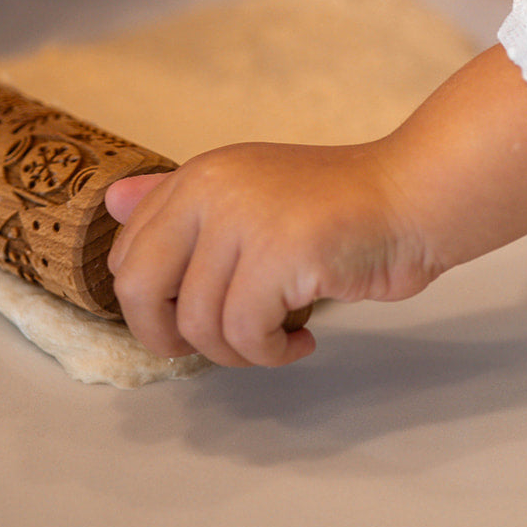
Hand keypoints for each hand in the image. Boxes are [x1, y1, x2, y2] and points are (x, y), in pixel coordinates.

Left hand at [106, 141, 435, 367]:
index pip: (127, 253)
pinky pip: (248, 334)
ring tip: (277, 339)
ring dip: (238, 353)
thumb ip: (183, 203)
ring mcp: (247, 219)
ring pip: (198, 324)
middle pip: (138, 290)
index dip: (151, 304)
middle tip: (217, 347)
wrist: (414, 197)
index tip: (192, 317)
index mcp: (200, 174)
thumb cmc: (339, 207)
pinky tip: (304, 336)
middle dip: (169, 337)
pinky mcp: (282, 254)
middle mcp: (213, 188)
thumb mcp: (252, 192)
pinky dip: (273, 352)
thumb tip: (112, 203)